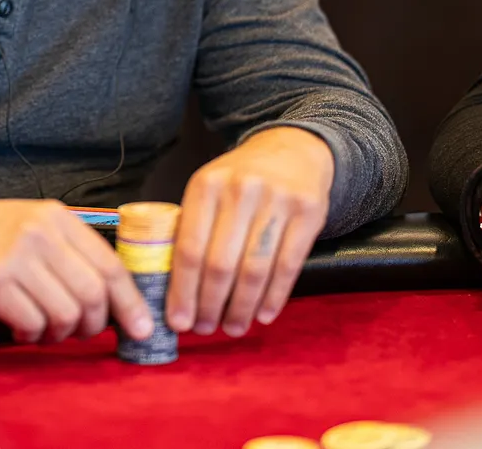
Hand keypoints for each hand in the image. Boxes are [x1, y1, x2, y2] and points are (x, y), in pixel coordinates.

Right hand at [0, 199, 152, 343]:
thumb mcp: (29, 223)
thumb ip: (67, 249)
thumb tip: (111, 291)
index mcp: (55, 216)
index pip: (110, 264)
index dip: (131, 301)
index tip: (142, 326)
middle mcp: (39, 234)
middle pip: (93, 294)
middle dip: (93, 324)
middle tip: (80, 331)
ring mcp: (16, 258)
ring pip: (65, 313)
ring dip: (60, 332)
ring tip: (45, 328)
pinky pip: (32, 323)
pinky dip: (32, 334)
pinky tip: (22, 327)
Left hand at [167, 126, 333, 336]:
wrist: (292, 151)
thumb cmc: (240, 181)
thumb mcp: (209, 190)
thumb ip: (192, 228)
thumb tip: (172, 289)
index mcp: (206, 186)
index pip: (189, 248)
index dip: (182, 291)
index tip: (178, 322)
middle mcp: (240, 190)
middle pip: (220, 264)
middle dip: (209, 305)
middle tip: (205, 329)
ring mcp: (277, 200)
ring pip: (254, 270)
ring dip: (241, 308)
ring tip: (233, 327)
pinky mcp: (308, 212)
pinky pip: (288, 266)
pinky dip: (274, 297)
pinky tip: (262, 315)